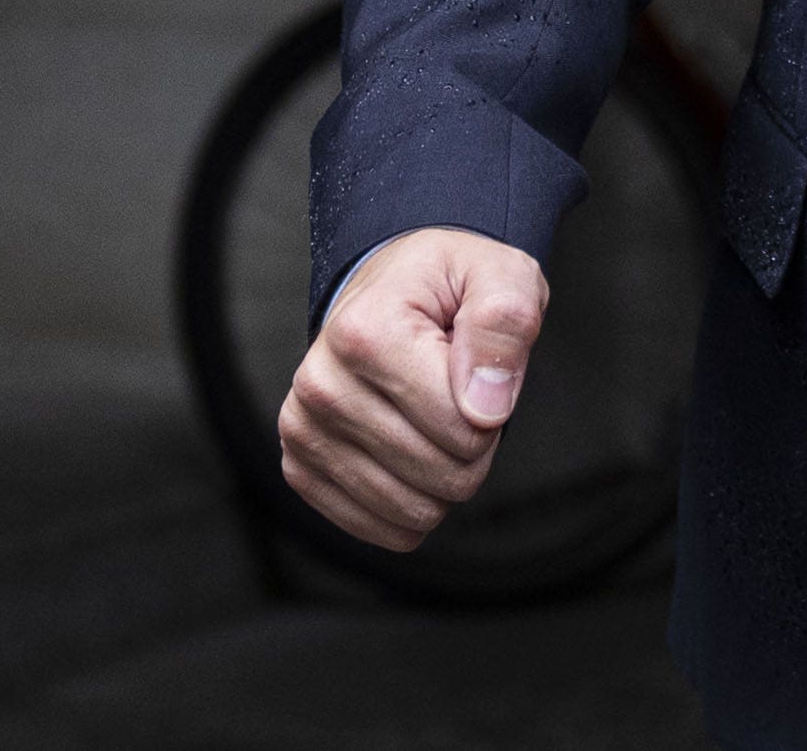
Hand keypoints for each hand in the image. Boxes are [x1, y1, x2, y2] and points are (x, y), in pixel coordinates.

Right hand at [276, 228, 548, 551]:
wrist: (389, 288)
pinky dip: (412, 504)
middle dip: (473, 447)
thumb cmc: (448, 286)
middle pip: (443, 476)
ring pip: (415, 511)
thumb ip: (506, 325)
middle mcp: (320, 385)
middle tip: (457, 396)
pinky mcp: (300, 468)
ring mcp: (302, 431)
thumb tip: (485, 406)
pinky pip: (382, 530)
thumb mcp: (500, 277)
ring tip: (431, 419)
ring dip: (443, 477)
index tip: (476, 370)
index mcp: (365, 332)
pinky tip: (408, 453)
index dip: (494, 409)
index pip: (465, 428)